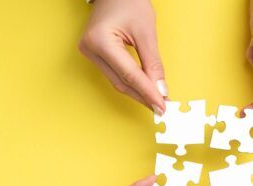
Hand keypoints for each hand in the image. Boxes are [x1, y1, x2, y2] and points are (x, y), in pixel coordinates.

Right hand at [79, 0, 166, 114]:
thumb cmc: (128, 2)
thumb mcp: (146, 32)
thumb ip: (153, 64)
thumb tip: (161, 90)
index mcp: (100, 42)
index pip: (129, 75)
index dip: (148, 93)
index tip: (162, 106)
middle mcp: (90, 50)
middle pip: (121, 82)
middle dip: (144, 97)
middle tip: (162, 108)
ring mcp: (90, 53)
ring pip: (117, 82)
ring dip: (138, 93)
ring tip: (156, 102)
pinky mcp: (95, 55)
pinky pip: (115, 75)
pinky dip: (131, 84)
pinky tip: (145, 91)